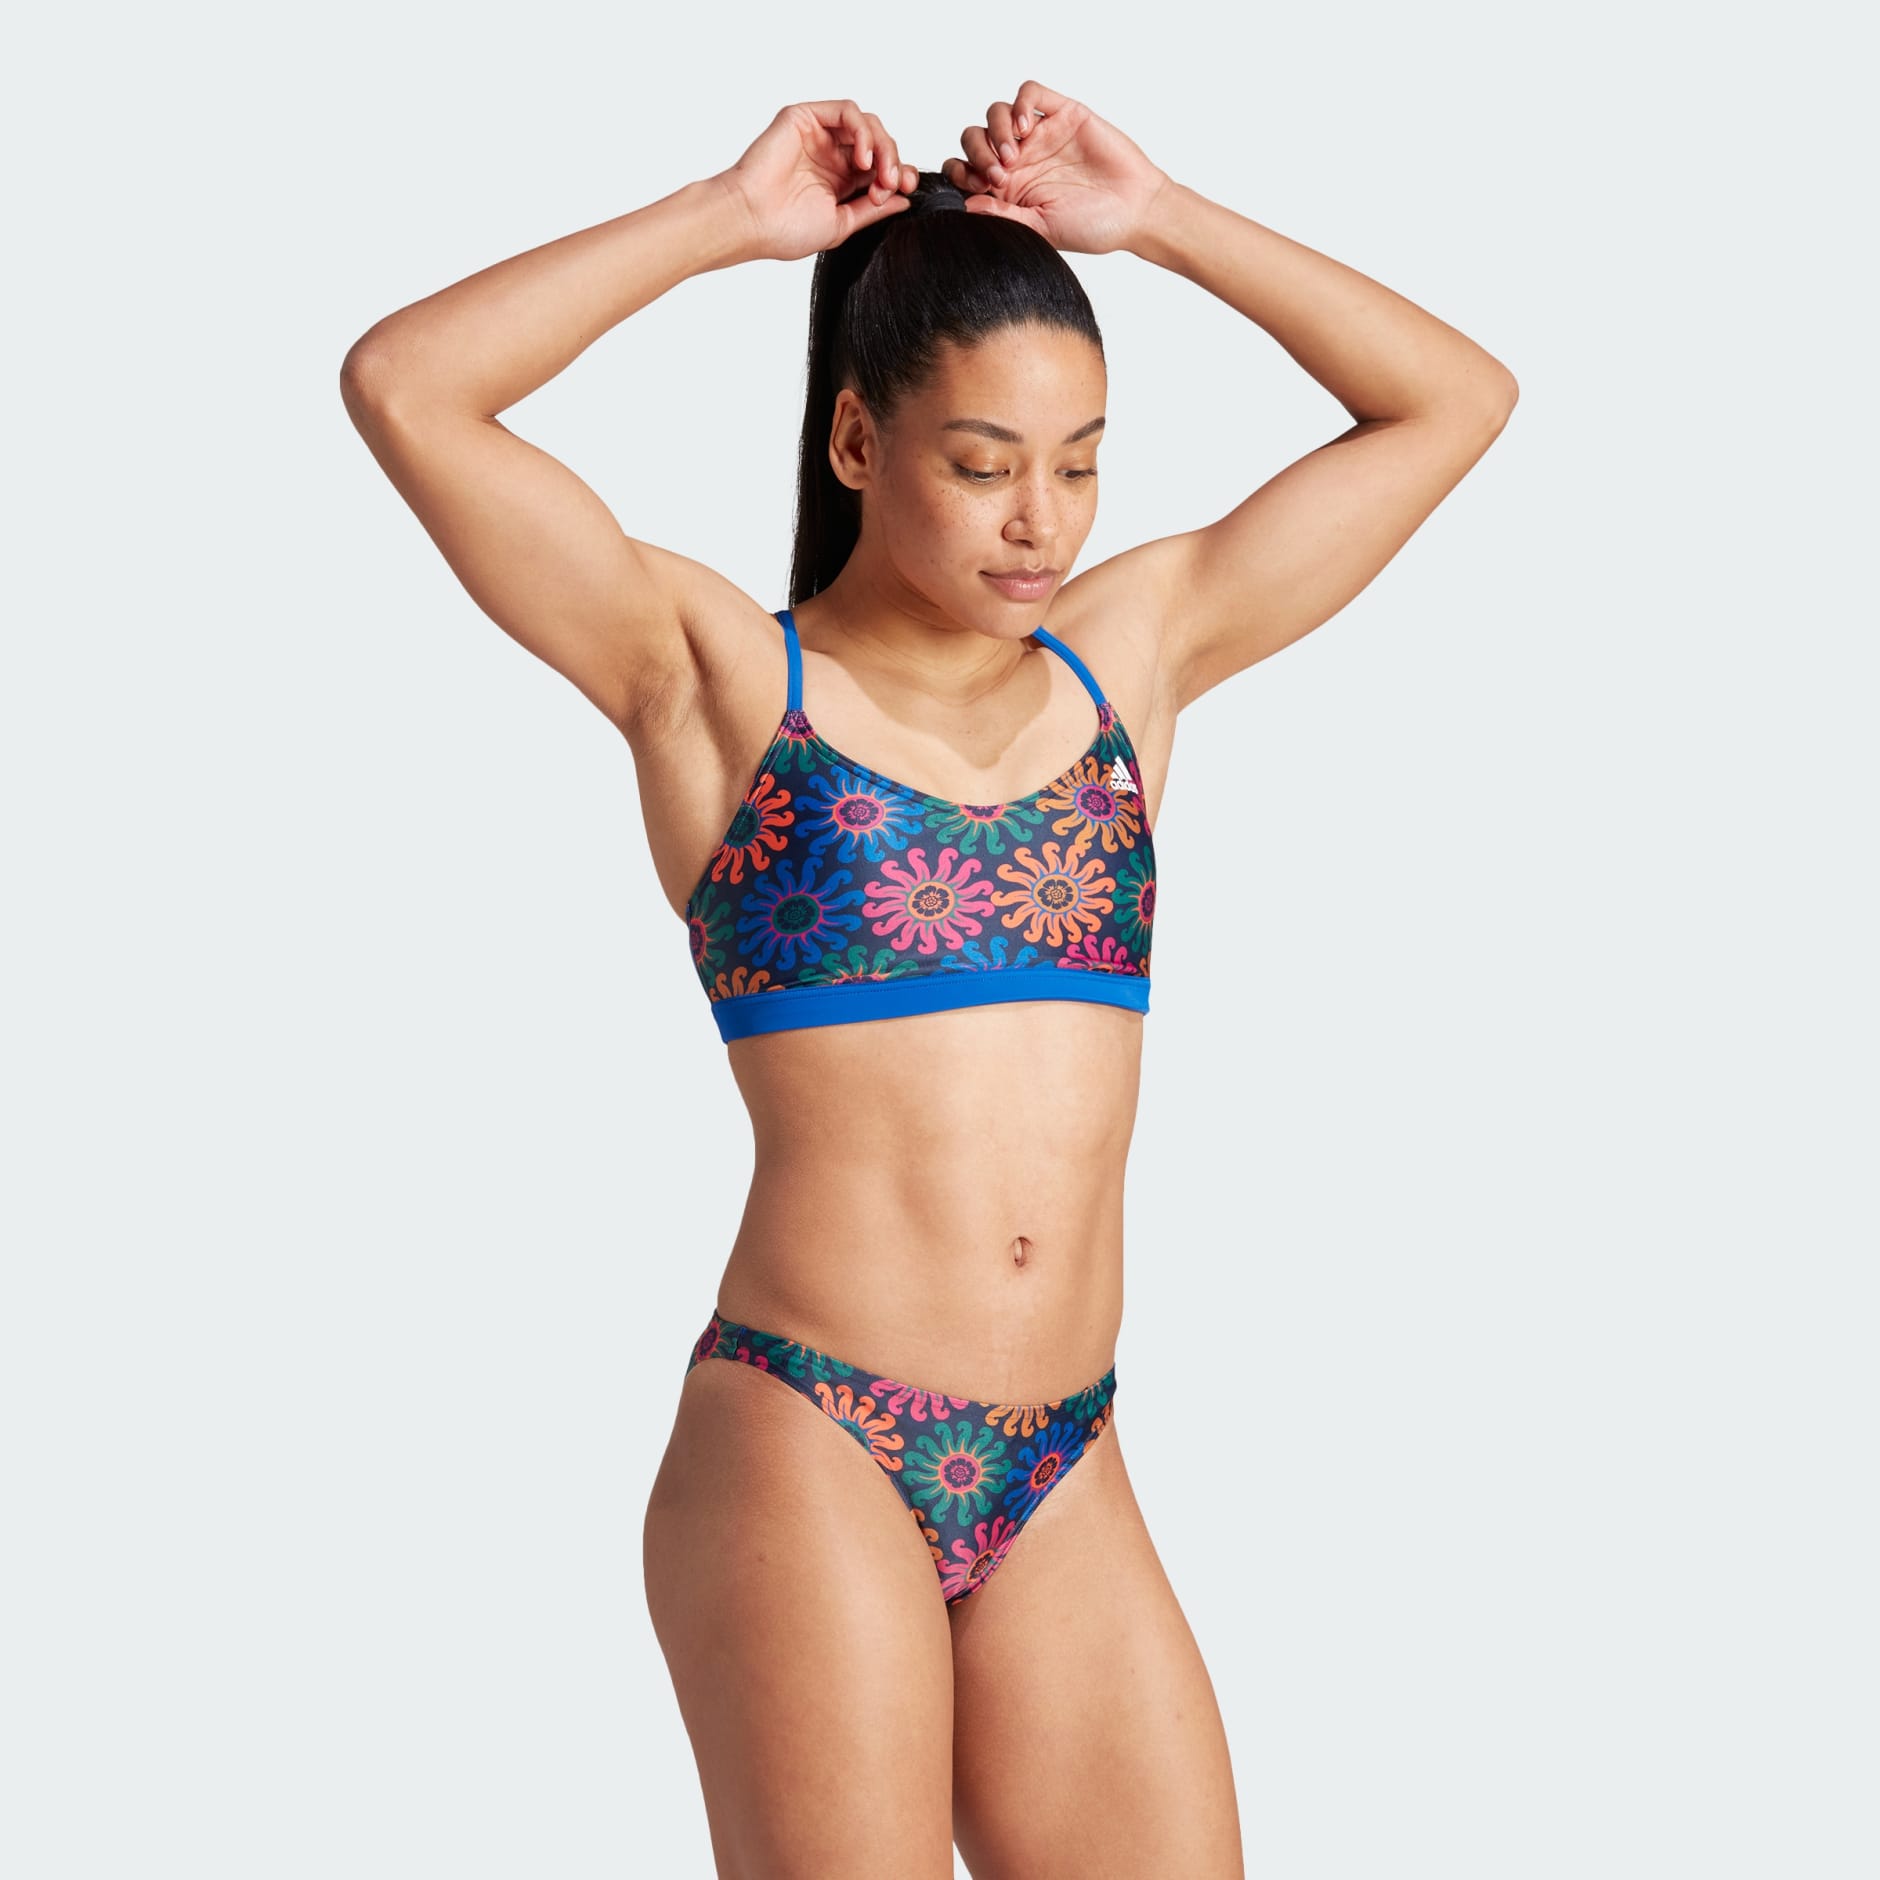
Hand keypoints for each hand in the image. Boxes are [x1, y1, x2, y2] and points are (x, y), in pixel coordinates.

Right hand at [714, 100, 916, 262]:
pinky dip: (863, 130)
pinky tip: (863, 158)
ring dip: (882, 146)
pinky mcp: (806, 117)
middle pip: (878, 142)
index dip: (899, 173)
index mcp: (840, 180)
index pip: (880, 166)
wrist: (752, 220)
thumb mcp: (842, 224)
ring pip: (866, 124)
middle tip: (894, 183)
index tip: (906, 190)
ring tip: (879, 173)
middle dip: (894, 161)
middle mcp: (831, 155)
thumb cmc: (785, 229)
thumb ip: (872, 209)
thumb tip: (904, 199)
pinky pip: (847, 111)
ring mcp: (819, 135)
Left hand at [941, 83, 1172, 255]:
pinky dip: (1020, 104)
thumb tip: (965, 206)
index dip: (961, 172)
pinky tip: (1026, 129)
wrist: (1134, 209)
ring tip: (1013, 156)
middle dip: (977, 152)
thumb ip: (1004, 216)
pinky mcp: (1062, 114)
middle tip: (998, 175)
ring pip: (997, 113)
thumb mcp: (1041, 229)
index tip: (978, 187)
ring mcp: (1040, 135)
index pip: (966, 169)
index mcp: (1007, 189)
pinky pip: (1030, 93)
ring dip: (995, 130)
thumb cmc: (1092, 226)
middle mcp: (1019, 159)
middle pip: (975, 137)